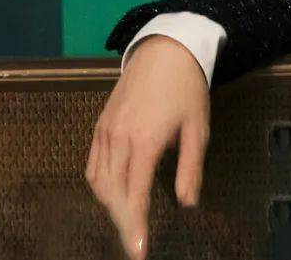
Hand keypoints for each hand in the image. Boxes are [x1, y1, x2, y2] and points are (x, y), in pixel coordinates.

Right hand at [85, 34, 210, 258]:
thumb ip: (191, 168)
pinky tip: (113, 195)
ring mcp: (105, 131)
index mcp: (145, 140)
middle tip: (136, 241)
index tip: (138, 251)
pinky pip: (93, 165)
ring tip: (127, 222)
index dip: (135, 226)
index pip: (134, 195)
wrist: (165, 51)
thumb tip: (188, 204)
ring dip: (110, 206)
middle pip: (112, 194)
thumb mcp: (198, 129)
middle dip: (122, 221)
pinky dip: (100, 186)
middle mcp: (119, 138)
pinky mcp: (100, 125)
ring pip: (98, 182)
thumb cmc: (187, 89)